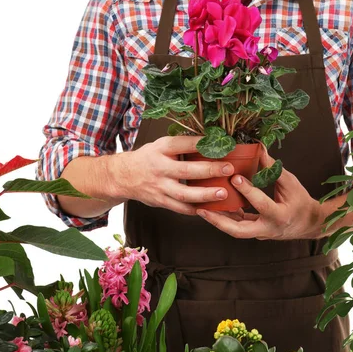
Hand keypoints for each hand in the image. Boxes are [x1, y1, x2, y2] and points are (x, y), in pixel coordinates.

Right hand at [110, 136, 233, 214]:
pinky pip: (180, 208)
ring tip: (222, 193)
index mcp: (161, 149)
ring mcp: (160, 187)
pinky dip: (196, 209)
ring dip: (205, 194)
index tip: (219, 144)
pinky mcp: (160, 201)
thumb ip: (182, 145)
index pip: (182, 144)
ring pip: (184, 194)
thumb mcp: (161, 145)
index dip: (201, 144)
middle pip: (186, 170)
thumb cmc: (148, 158)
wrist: (123, 176)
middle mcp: (160, 168)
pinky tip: (210, 209)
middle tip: (228, 169)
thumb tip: (210, 142)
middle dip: (209, 170)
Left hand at [196, 148, 324, 239]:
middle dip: (219, 221)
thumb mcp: (290, 182)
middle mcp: (267, 228)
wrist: (309, 223)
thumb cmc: (300, 201)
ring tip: (200, 208)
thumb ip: (273, 168)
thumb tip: (259, 148)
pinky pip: (237, 226)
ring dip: (217, 220)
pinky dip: (225, 217)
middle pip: (239, 231)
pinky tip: (213, 206)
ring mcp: (260, 233)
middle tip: (203, 208)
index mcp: (279, 216)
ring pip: (234, 231)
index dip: (247, 191)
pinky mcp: (254, 232)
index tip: (234, 178)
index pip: (261, 204)